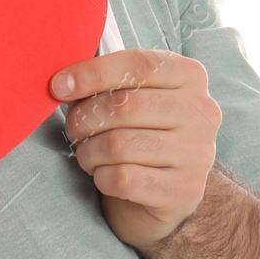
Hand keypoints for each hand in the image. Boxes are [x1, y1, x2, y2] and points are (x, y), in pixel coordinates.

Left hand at [50, 48, 221, 251]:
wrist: (161, 193)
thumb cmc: (138, 133)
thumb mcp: (126, 98)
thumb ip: (100, 83)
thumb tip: (62, 84)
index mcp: (189, 76)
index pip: (137, 65)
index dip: (91, 73)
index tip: (58, 86)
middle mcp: (202, 112)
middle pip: (123, 106)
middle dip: (84, 119)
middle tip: (74, 130)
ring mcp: (198, 153)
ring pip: (118, 145)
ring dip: (89, 152)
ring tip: (89, 154)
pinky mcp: (184, 190)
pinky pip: (123, 179)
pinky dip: (101, 178)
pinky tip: (105, 176)